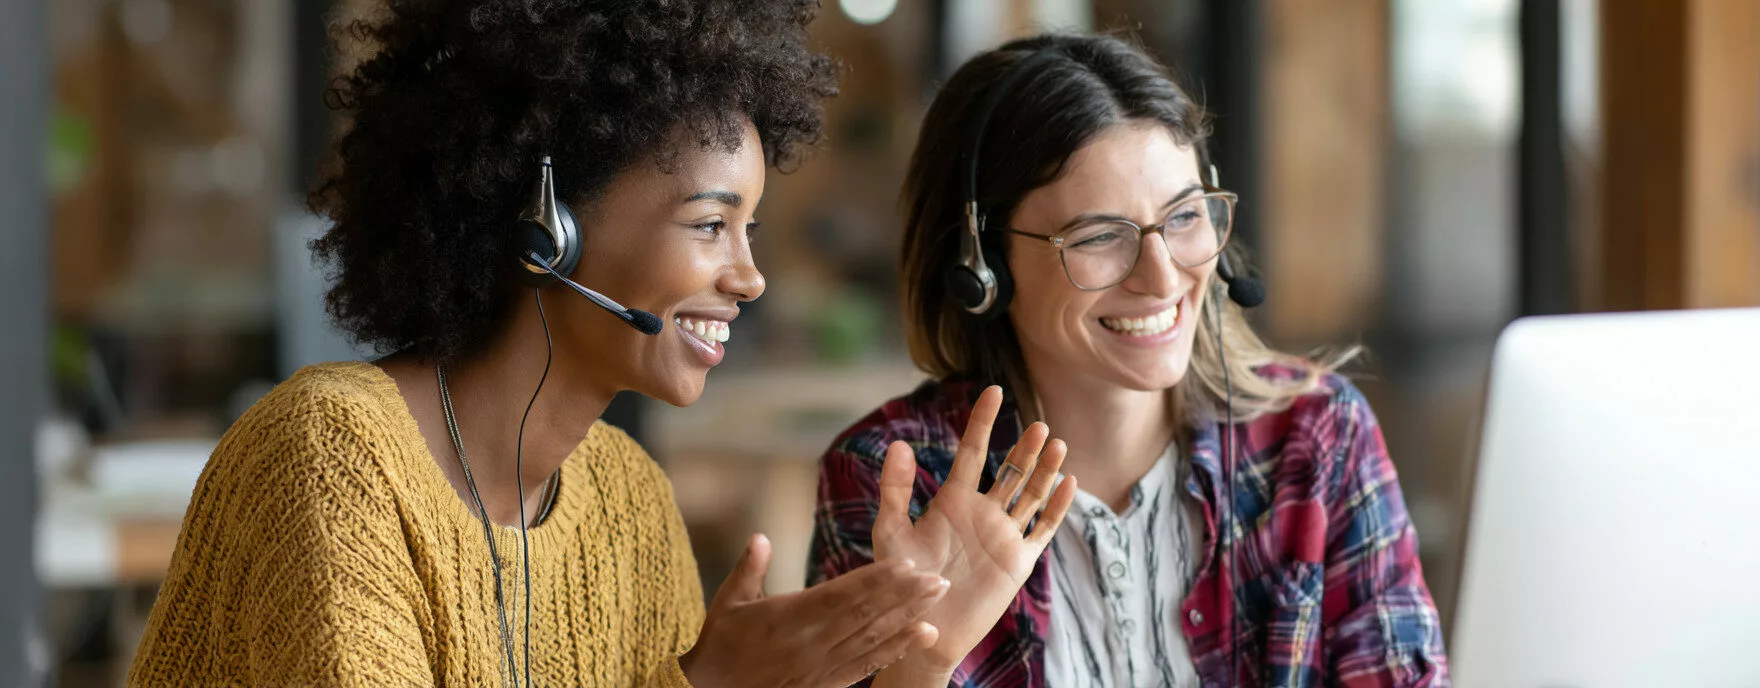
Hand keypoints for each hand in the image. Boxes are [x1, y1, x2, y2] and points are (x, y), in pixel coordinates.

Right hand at [680, 533, 946, 687]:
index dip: (876, 580)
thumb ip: (749, 569)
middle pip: (868, 615)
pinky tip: (921, 636)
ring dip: (909, 618)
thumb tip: (760, 537)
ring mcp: (823, 665)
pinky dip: (897, 649)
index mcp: (791, 616)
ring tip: (938, 600)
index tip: (906, 564)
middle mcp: (814, 641)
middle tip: (939, 579)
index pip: (843, 594)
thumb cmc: (720, 646)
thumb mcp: (727, 602)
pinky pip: (868, 665)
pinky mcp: (828, 683)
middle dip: (906, 596)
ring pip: (874, 638)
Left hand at [871, 385, 1076, 676]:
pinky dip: (1057, 506)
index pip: (973, 451)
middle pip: (1011, 470)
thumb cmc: (900, 582)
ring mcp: (1003, 535)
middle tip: (1038, 424)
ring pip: (1031, 493)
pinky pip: (1043, 528)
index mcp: (952, 501)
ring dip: (1044, 469)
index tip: (993, 390)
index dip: (983, 421)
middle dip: (1024, 447)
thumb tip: (899, 444)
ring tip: (1057, 442)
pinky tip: (1068, 481)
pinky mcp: (1018, 561)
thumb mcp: (891, 532)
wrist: (922, 626)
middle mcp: (982, 513)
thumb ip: (895, 490)